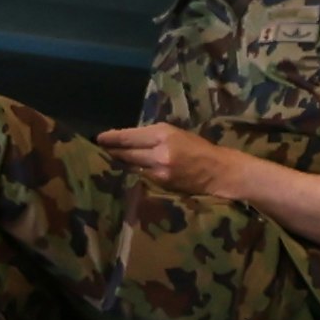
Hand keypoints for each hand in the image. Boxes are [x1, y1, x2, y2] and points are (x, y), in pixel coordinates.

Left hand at [96, 121, 240, 203]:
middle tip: (99, 149)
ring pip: (131, 166)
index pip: (129, 136)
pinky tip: (125, 172)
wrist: (219, 171)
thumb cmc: (199, 148)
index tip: (99, 138)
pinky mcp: (162, 185)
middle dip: (111, 151)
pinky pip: (141, 177)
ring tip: (108, 160)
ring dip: (119, 163)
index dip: (112, 138)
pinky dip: (132, 173)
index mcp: (163, 134)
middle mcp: (159, 152)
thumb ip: (154, 136)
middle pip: (126, 152)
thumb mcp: (177, 134)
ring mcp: (159, 171)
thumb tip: (129, 139)